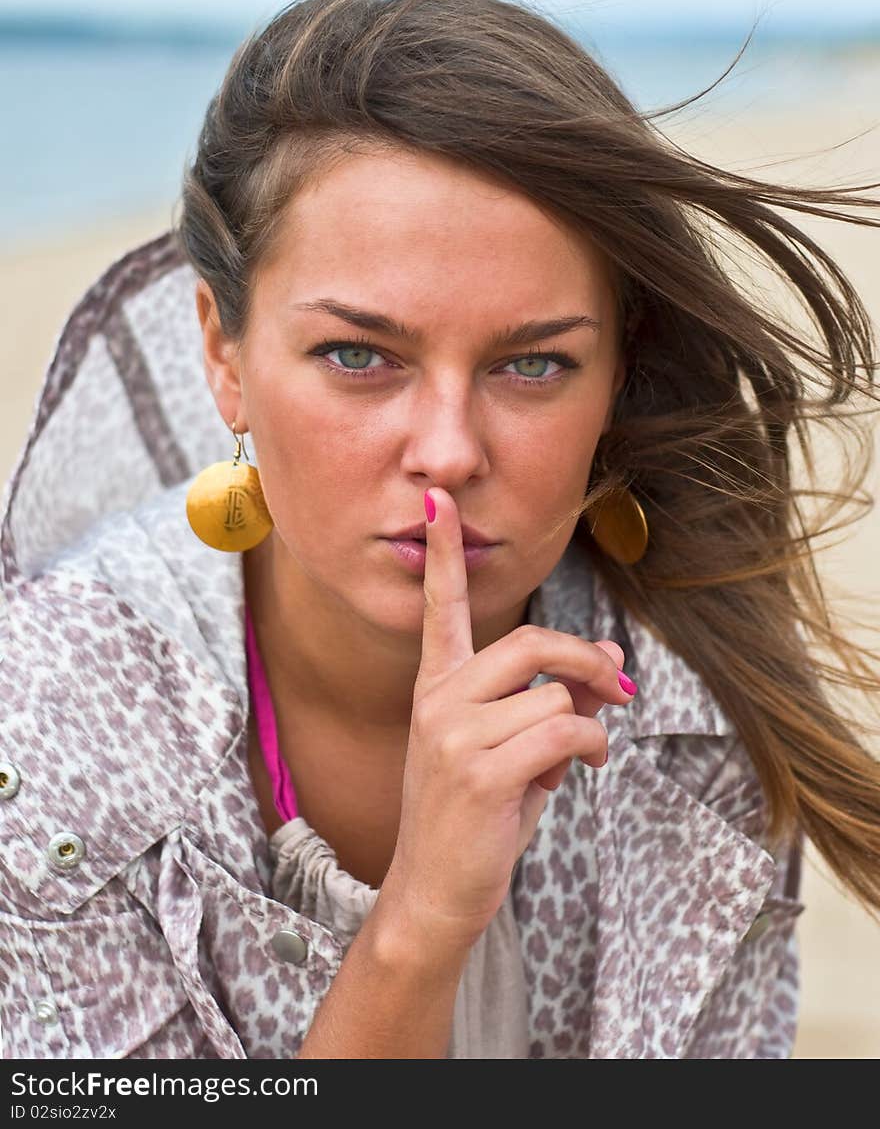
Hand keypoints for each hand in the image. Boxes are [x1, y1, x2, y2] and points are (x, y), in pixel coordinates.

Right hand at [381, 485, 636, 954]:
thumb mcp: (512, 749)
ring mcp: (455, 733)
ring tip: (575, 758)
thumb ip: (554, 699)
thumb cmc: (476, 818)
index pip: (441, 607)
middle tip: (618, 686)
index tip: (437, 501)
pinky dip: (590, 750)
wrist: (434, 894)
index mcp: (437, 686)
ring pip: (556, 696)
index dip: (441, 553)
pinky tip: (577, 774)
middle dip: (588, 661)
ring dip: (588, 727)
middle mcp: (439, 699)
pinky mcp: (481, 770)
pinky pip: (565, 733)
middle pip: (532, 643)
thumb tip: (611, 655)